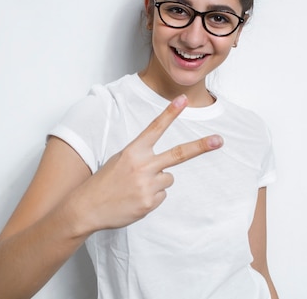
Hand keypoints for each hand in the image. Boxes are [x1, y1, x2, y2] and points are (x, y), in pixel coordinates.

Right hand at [77, 94, 222, 230]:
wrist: (87, 207)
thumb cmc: (104, 182)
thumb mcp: (120, 161)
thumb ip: (143, 159)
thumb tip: (166, 170)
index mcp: (133, 151)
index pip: (155, 128)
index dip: (170, 113)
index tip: (183, 100)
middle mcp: (143, 165)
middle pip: (179, 154)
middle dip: (201, 146)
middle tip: (219, 140)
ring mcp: (148, 185)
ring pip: (168, 178)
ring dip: (157, 182)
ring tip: (136, 187)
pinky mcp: (150, 202)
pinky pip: (162, 196)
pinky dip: (152, 197)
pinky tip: (135, 199)